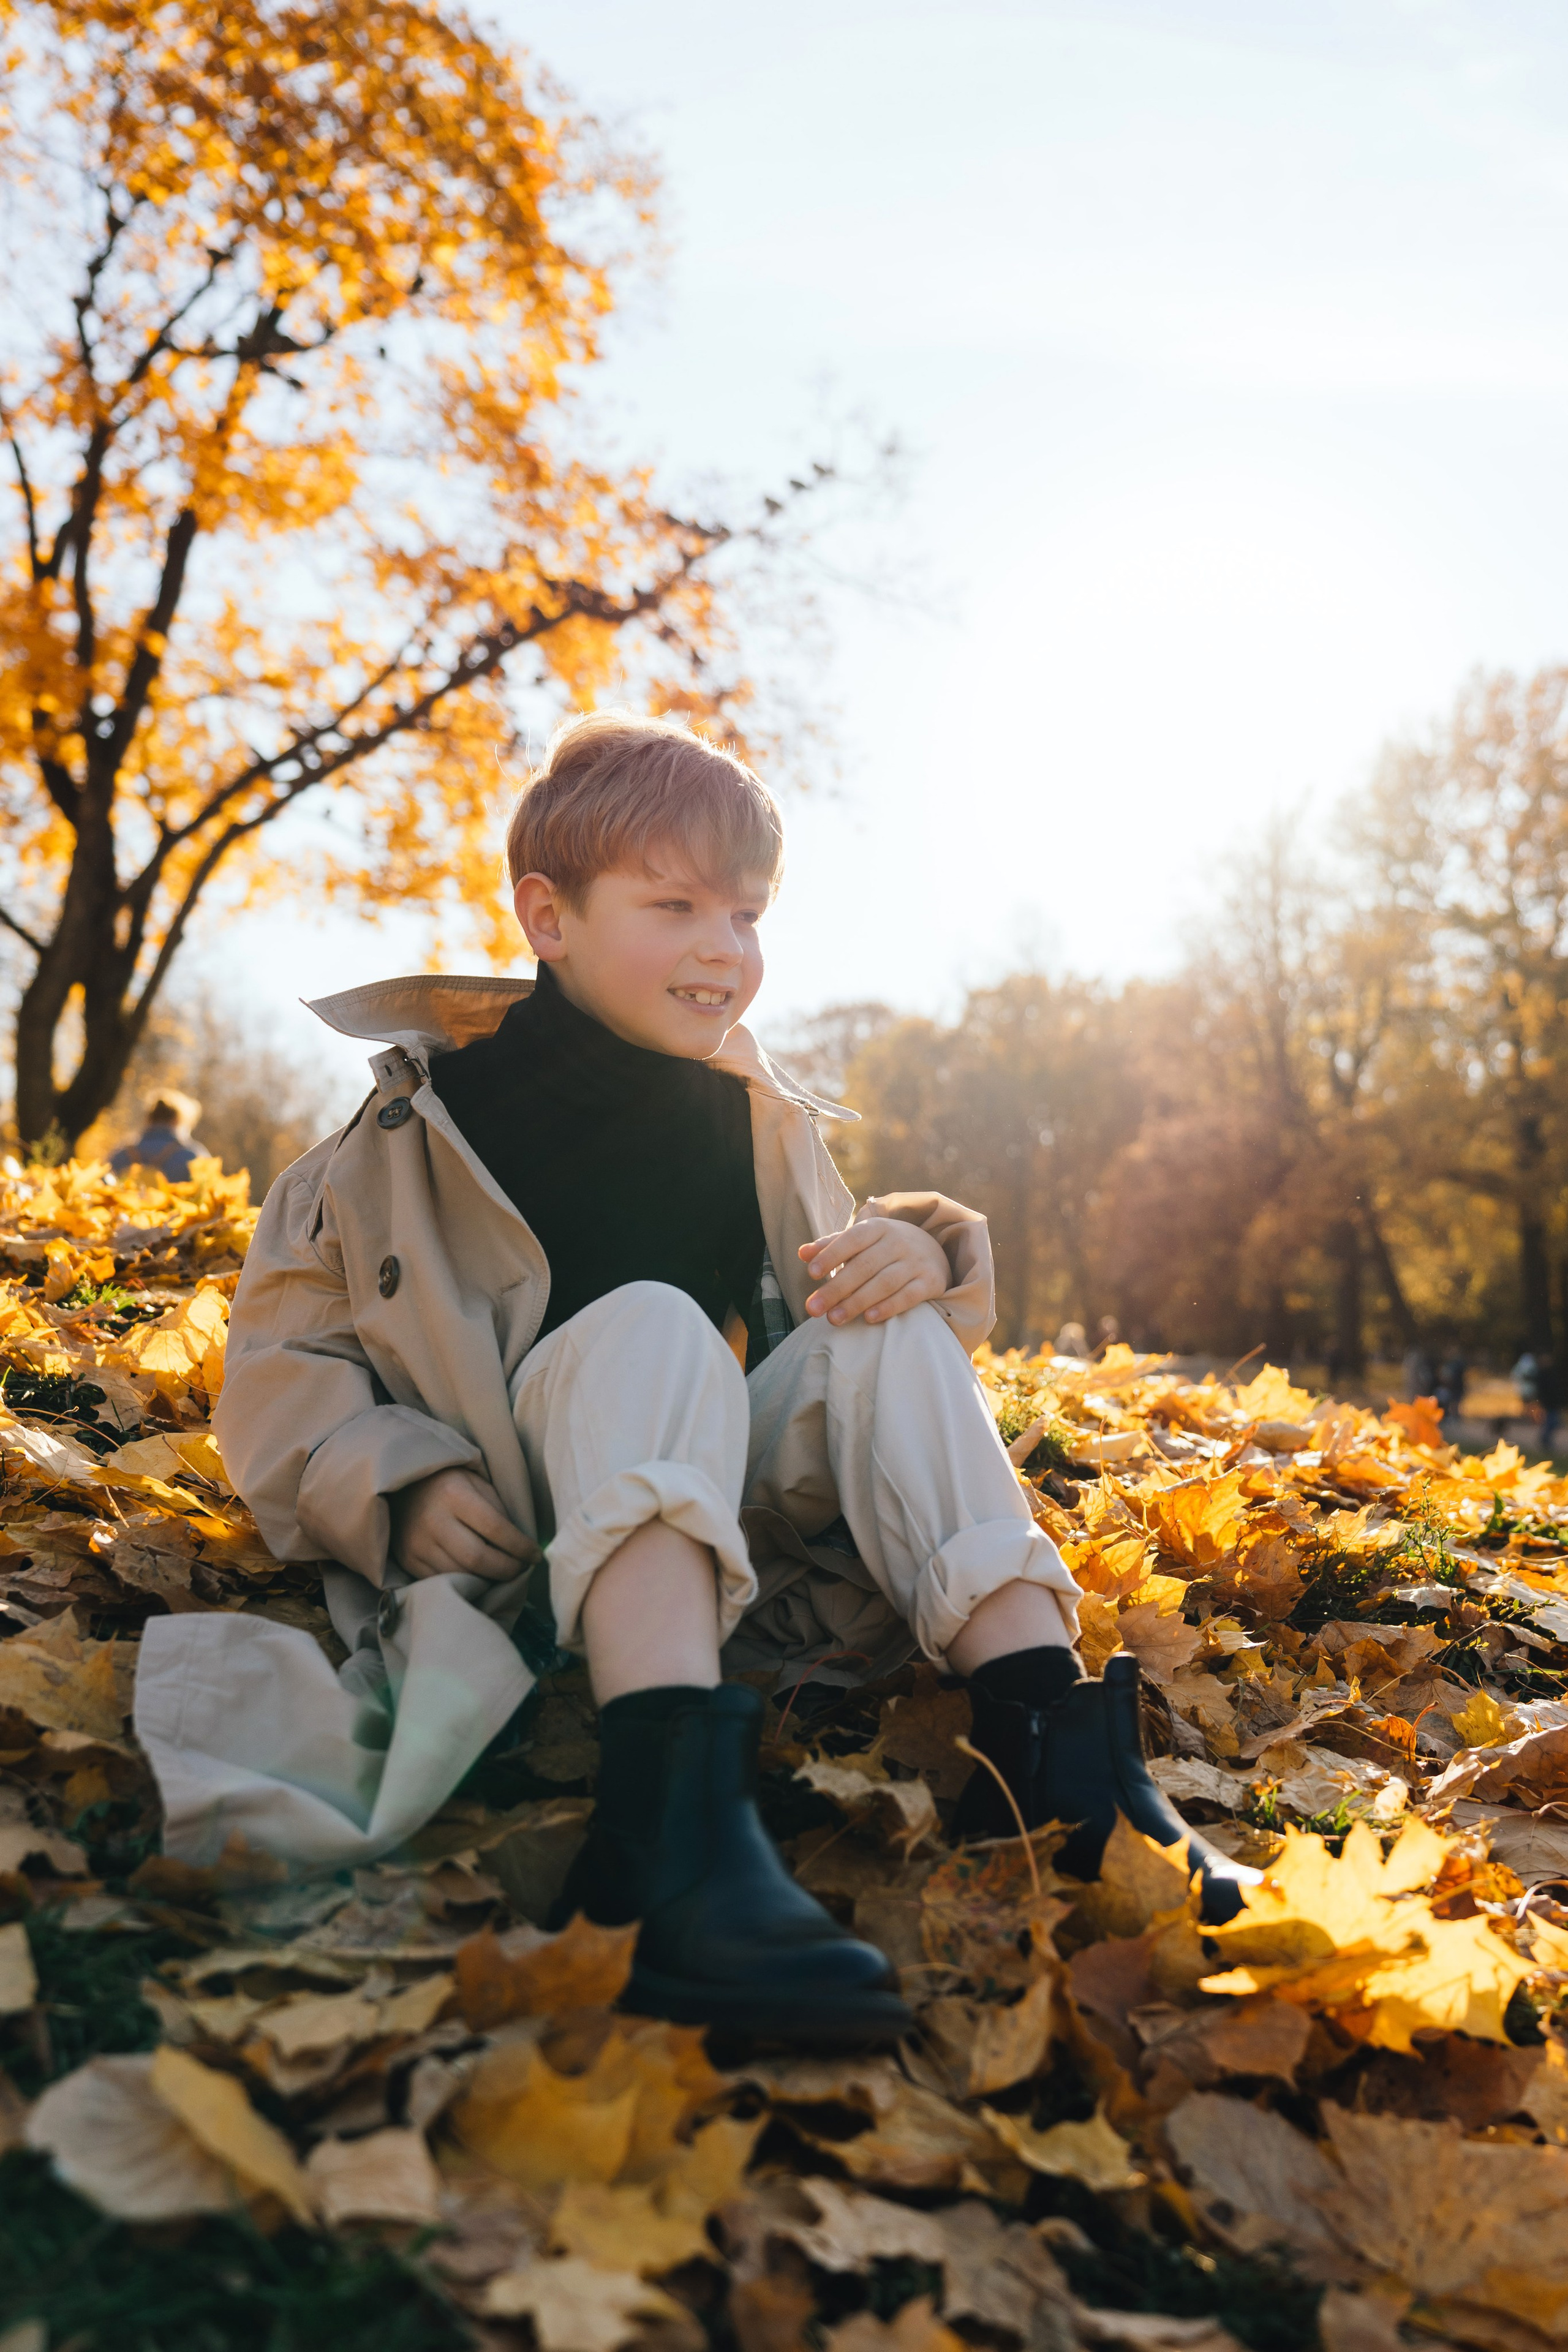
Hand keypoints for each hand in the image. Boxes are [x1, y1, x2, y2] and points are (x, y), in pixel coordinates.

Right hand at [389, 1467, 535, 1580]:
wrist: (402, 1486)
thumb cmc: (450, 1483)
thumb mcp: (477, 1484)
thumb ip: (499, 1512)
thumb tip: (523, 1547)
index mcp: (454, 1494)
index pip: (495, 1528)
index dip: (520, 1546)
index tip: (536, 1555)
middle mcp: (433, 1520)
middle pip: (478, 1559)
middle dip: (507, 1569)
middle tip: (521, 1569)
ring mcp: (417, 1543)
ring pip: (461, 1575)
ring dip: (488, 1580)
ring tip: (502, 1573)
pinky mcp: (407, 1560)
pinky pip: (442, 1581)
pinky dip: (465, 1583)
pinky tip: (478, 1577)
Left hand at [798, 1216, 949, 1325]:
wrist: (934, 1250)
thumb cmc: (885, 1247)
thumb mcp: (861, 1240)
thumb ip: (832, 1246)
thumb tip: (802, 1253)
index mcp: (878, 1227)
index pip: (853, 1238)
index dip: (832, 1255)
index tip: (811, 1273)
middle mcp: (899, 1242)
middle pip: (865, 1266)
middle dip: (837, 1288)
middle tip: (813, 1309)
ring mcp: (916, 1262)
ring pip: (885, 1282)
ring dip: (857, 1302)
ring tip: (834, 1319)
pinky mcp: (931, 1282)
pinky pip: (909, 1296)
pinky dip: (889, 1307)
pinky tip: (869, 1318)